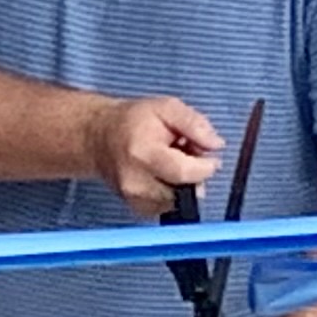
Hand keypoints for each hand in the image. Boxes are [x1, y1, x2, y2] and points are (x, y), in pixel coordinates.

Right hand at [83, 93, 223, 216]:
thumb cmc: (133, 121)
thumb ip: (194, 123)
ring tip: (172, 162)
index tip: (210, 157)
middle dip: (194, 174)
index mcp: (143, 153)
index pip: (185, 172)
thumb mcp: (167, 107)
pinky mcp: (137, 209)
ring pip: (180, 201)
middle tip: (186, 154)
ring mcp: (135, 198)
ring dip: (184, 184)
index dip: (205, 167)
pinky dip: (173, 193)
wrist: (100, 137)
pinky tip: (164, 175)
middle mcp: (136, 181)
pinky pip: (170, 207)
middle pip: (185, 190)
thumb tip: (216, 144)